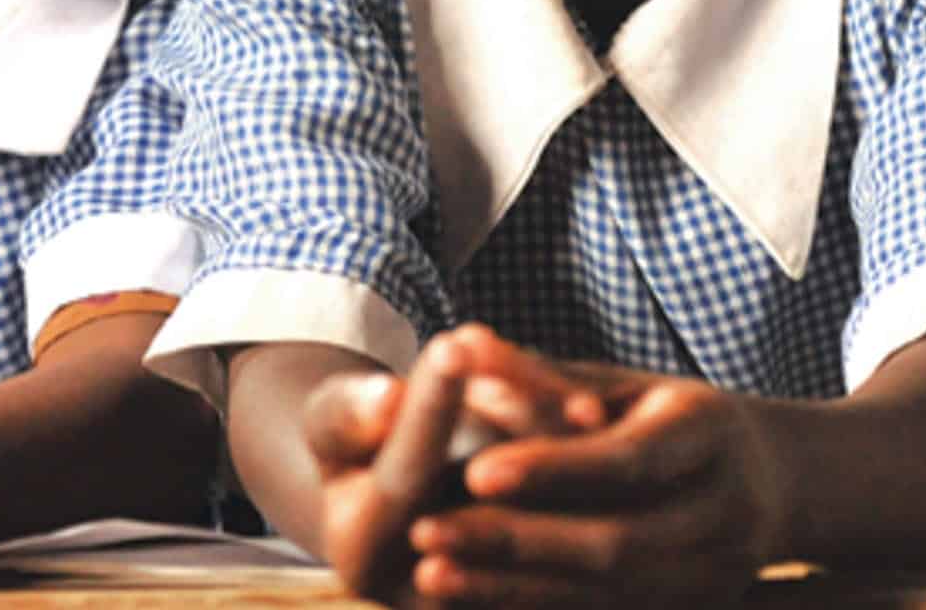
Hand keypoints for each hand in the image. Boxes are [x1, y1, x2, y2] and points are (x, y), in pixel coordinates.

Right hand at [304, 326, 605, 606]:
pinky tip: (591, 414)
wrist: (396, 498)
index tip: (453, 340)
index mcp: (361, 554)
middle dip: (508, 420)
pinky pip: (569, 534)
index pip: (405, 476)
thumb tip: (387, 399)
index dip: (431, 407)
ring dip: (552, 442)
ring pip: (534, 518)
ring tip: (577, 395)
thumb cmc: (359, 444)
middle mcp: (420, 594)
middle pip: (481, 501)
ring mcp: (478, 600)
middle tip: (514, 354)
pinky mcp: (528, 589)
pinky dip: (581, 472)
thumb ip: (351, 412)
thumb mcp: (334, 422)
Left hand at [407, 351, 790, 608]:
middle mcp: (727, 512)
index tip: (476, 470)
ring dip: (512, 591)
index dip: (552, 468)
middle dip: (516, 541)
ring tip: (431, 576)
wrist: (775, 484)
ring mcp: (717, 576)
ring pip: (610, 596)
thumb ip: (540, 374)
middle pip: (618, 541)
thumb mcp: (620, 383)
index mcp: (712, 432)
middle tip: (427, 532)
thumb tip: (460, 344)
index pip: (629, 458)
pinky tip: (472, 604)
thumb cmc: (668, 416)